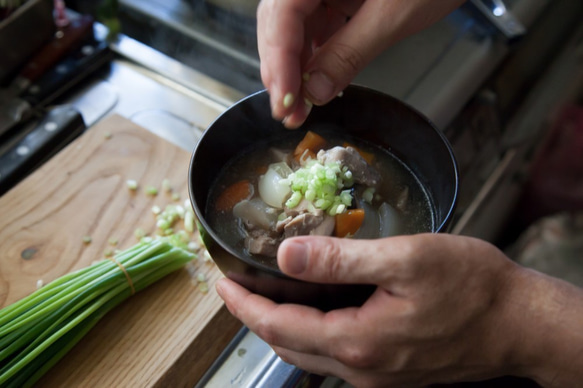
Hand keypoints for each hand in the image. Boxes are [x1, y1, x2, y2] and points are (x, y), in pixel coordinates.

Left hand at [216, 233, 582, 386]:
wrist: (519, 323)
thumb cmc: (473, 287)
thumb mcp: (405, 259)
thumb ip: (341, 260)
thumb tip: (287, 255)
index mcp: (357, 340)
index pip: (276, 326)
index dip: (242, 304)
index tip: (220, 283)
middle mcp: (362, 367)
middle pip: (287, 344)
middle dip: (254, 316)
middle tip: (237, 288)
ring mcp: (377, 375)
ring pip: (309, 352)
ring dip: (281, 325)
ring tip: (266, 295)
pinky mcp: (391, 371)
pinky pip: (336, 354)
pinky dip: (311, 331)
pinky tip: (314, 309)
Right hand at [257, 0, 465, 127]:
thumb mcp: (392, 15)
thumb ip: (349, 53)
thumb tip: (314, 92)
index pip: (281, 15)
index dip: (278, 62)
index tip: (284, 101)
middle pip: (279, 24)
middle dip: (281, 72)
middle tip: (288, 112)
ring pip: (293, 30)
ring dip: (295, 70)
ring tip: (300, 107)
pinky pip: (316, 28)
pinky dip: (315, 58)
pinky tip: (317, 83)